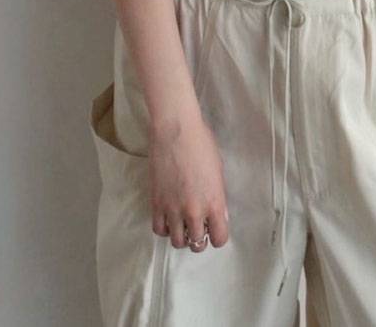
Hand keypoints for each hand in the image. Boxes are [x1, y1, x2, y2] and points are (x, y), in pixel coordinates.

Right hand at [148, 113, 229, 251]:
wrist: (175, 130)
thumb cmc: (201, 143)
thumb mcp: (218, 170)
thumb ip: (218, 196)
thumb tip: (219, 215)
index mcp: (214, 203)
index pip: (219, 239)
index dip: (218, 236)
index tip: (214, 228)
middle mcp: (194, 211)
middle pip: (197, 244)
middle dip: (199, 238)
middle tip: (198, 226)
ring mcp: (173, 209)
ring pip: (177, 242)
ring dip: (181, 236)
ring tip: (182, 223)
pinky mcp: (156, 203)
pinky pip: (159, 229)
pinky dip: (165, 228)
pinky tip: (168, 218)